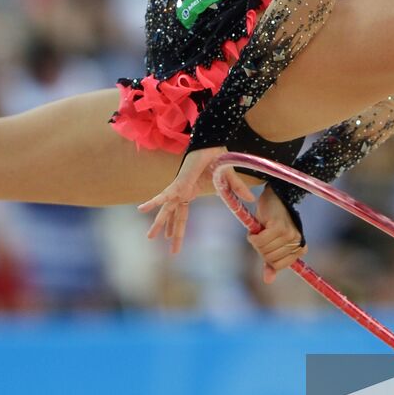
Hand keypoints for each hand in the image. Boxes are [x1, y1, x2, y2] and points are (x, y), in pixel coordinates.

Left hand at [138, 146, 253, 253]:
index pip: (183, 215)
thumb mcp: (229, 179)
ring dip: (159, 222)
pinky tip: (142, 209)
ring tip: (150, 237)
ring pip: (167, 209)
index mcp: (190, 192)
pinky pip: (165, 194)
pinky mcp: (179, 182)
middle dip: (172, 233)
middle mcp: (182, 192)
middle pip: (176, 217)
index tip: (172, 240)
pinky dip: (154, 201)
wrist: (211, 143)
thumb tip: (251, 201)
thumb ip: (237, 190)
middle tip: (171, 252)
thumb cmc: (216, 156)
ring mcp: (179, 187)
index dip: (179, 229)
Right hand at [249, 188, 306, 283]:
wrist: (274, 197)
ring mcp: (289, 234)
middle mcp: (297, 241)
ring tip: (259, 230)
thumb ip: (271, 262)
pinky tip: (255, 228)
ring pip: (264, 250)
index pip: (279, 266)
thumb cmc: (273, 220)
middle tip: (260, 236)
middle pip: (270, 259)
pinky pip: (260, 241)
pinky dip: (253, 237)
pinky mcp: (279, 226)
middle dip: (260, 249)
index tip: (266, 246)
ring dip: (256, 242)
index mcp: (299, 248)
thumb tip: (268, 281)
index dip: (267, 258)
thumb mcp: (272, 243)